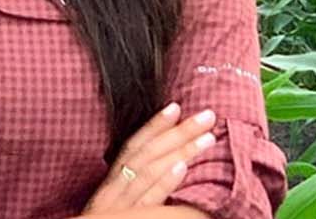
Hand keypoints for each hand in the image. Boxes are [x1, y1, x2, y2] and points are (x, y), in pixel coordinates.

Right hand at [81, 103, 216, 214]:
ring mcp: (119, 207)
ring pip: (149, 171)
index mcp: (108, 187)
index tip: (176, 106)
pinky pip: (148, 199)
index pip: (132, 148)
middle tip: (207, 115)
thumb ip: (130, 191)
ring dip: (180, 151)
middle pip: (146, 154)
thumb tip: (164, 171)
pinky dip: (164, 181)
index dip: (154, 126)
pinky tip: (183, 168)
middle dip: (177, 132)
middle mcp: (111, 193)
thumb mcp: (112, 210)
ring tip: (207, 138)